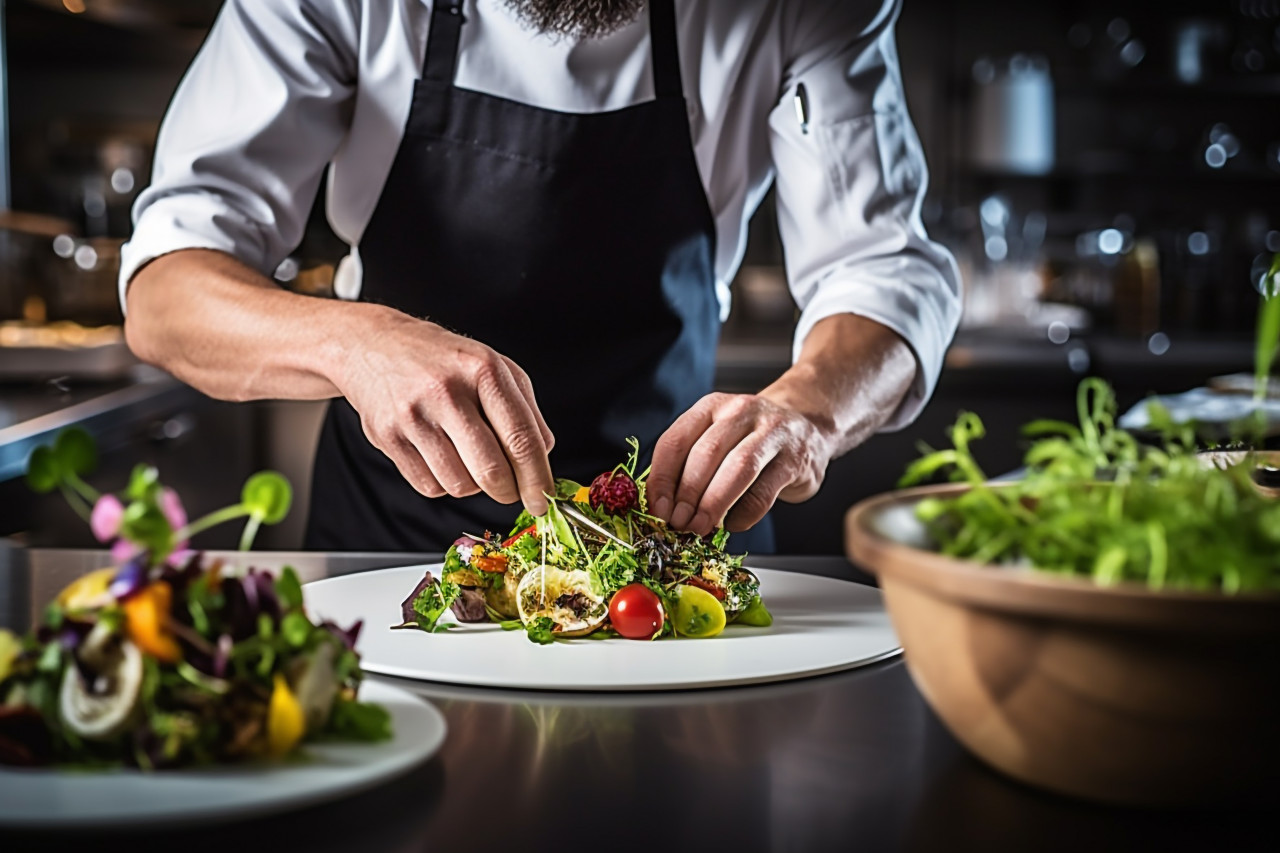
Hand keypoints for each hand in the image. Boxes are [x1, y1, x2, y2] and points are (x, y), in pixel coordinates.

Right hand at [335, 308, 555, 514]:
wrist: (375, 345)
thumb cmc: (443, 361)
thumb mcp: (494, 367)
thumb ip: (526, 411)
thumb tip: (543, 458)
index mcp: (483, 369)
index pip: (521, 439)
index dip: (537, 478)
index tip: (543, 499)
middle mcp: (446, 391)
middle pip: (491, 470)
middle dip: (509, 492)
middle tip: (511, 491)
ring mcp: (413, 415)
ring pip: (460, 485)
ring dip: (473, 485)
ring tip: (467, 457)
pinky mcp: (388, 436)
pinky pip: (429, 486)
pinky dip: (443, 482)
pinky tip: (440, 455)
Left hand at [646, 392, 835, 535]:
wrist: (807, 426)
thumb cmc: (752, 438)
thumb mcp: (718, 437)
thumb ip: (691, 463)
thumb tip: (663, 505)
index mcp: (711, 406)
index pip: (675, 441)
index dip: (662, 479)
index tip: (657, 509)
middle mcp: (741, 412)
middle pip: (705, 455)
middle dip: (687, 495)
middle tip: (679, 523)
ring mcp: (772, 433)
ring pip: (737, 469)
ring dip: (713, 504)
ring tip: (699, 527)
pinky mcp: (794, 460)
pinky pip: (764, 492)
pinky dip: (744, 515)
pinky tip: (733, 524)